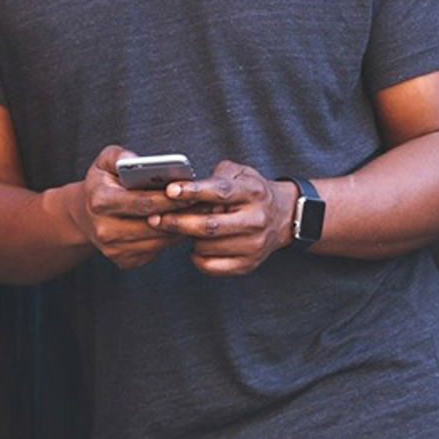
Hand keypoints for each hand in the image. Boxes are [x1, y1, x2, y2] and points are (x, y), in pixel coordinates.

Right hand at [73, 145, 192, 269]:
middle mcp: (104, 229)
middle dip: (180, 213)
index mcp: (100, 201)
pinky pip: (156, 251)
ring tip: (199, 213)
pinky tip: (183, 225)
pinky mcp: (124, 260)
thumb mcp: (105, 161)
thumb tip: (137, 161)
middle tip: (204, 202)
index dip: (168, 198)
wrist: (86, 214)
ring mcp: (114, 249)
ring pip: (158, 240)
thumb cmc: (103, 182)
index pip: (142, 202)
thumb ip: (120, 156)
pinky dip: (171, 238)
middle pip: (153, 224)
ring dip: (180, 228)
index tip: (190, 190)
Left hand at [149, 160, 295, 275]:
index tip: (170, 191)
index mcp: (253, 192)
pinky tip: (197, 247)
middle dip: (178, 222)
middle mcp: (256, 219)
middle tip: (155, 219)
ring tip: (185, 229)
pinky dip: (197, 257)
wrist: (283, 216)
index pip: (220, 192)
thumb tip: (182, 186)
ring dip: (188, 239)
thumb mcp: (239, 173)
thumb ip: (214, 176)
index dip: (193, 192)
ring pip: (206, 247)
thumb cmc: (251, 192)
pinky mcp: (249, 264)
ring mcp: (254, 244)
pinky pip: (211, 266)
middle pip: (209, 226)